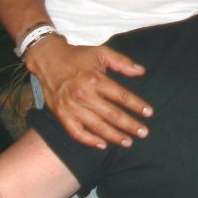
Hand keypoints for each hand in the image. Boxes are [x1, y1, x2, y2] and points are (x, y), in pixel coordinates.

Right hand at [25, 35, 151, 149]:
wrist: (48, 60)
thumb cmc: (78, 56)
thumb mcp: (102, 52)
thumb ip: (122, 62)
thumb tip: (141, 71)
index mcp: (96, 79)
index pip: (121, 96)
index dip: (137, 105)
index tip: (149, 113)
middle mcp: (84, 95)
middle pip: (112, 114)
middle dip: (130, 125)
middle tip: (143, 133)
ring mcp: (72, 107)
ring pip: (97, 126)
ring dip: (114, 136)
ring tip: (128, 142)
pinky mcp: (61, 115)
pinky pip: (76, 132)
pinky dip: (89, 141)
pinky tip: (102, 145)